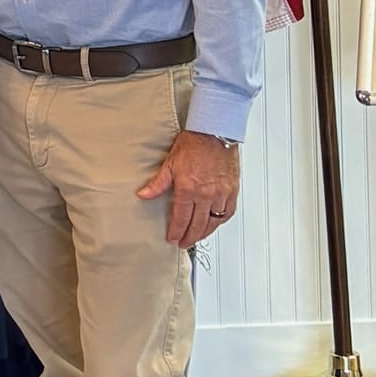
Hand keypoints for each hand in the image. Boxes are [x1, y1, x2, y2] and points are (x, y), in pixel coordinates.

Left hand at [138, 130, 238, 246]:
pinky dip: (220, 221)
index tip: (173, 239)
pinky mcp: (232, 190)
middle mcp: (206, 195)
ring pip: (214, 221)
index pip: (181, 219)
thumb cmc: (193, 144)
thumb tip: (143, 195)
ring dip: (205, 232)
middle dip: (190, 237)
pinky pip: (228, 212)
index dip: (176, 232)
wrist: (214, 133)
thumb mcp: (169, 164)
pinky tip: (214, 224)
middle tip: (184, 244)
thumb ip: (158, 184)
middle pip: (198, 224)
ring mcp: (221, 193)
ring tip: (197, 238)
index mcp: (188, 189)